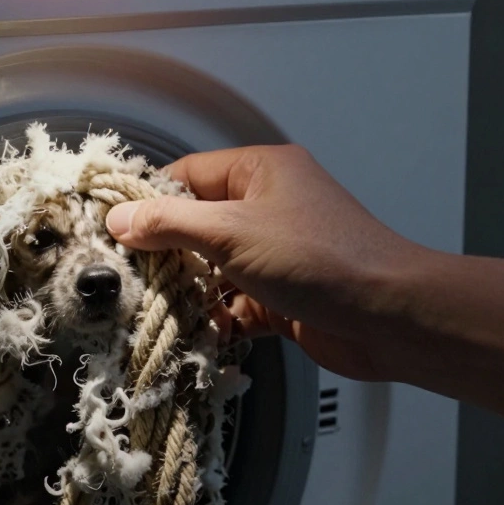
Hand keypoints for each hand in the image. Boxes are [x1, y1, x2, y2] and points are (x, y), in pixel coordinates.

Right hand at [106, 145, 430, 380]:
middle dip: (165, 252)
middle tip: (129, 274)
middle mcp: (268, 206)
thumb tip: (120, 219)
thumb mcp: (232, 232)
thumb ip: (170, 224)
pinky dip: (216, 318)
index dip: (149, 200)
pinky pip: (234, 303)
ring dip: (188, 290)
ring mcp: (275, 253)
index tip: (114, 228)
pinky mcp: (281, 296)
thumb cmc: (321, 259)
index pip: (188, 175)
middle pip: (196, 223)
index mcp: (261, 171)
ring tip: (154, 308)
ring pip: (213, 267)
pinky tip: (196, 333)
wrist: (389, 318)